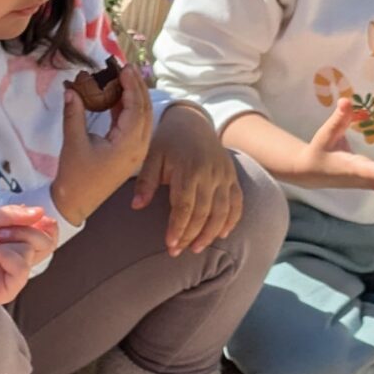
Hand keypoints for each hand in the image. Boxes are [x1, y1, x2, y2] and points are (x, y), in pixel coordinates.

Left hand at [0, 203, 58, 334]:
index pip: (47, 236)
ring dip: (5, 241)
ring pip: (32, 251)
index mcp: (14, 245)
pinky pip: (20, 266)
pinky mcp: (7, 289)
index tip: (34, 216)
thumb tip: (41, 212)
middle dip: (23, 229)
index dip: (45, 224)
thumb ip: (12, 215)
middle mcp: (17, 262)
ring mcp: (13, 277)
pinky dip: (1, 254)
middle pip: (46, 242)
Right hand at [50, 62, 154, 223]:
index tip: (122, 67)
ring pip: (143, 118)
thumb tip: (71, 89)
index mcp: (128, 145)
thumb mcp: (73, 143)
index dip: (131, 85)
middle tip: (125, 67)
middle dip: (137, 87)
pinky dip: (128, 110)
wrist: (75, 204)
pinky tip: (117, 97)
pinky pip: (135, 126)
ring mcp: (136, 152)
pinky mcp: (130, 154)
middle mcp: (138, 148)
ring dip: (135, 97)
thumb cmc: (74, 176)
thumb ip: (74, 114)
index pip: (136, 108)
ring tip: (123, 78)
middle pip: (145, 110)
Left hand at [132, 104, 242, 254]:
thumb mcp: (151, 156)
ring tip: (197, 249)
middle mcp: (210, 174)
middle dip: (191, 236)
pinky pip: (237, 202)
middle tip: (177, 252)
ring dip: (211, 233)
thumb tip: (136, 206)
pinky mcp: (232, 176)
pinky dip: (231, 220)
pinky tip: (221, 235)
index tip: (170, 245)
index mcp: (189, 169)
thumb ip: (145, 181)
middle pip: (204, 213)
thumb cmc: (167, 141)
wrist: (192, 121)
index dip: (178, 228)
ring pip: (222, 211)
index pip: (184, 206)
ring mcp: (224, 175)